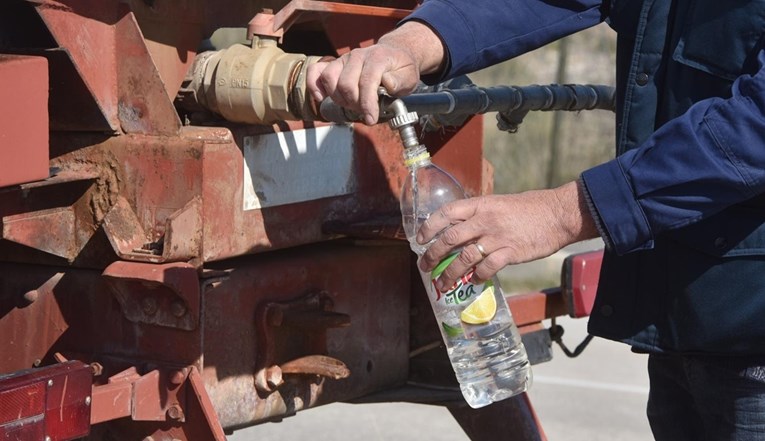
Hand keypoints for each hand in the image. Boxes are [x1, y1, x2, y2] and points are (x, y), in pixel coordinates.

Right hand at [306, 21, 444, 124]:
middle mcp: (357, 56)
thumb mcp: (410, 76)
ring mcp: (343, 59)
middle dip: (355, 104)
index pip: (366, 82)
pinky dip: (314, 86)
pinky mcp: (334, 64)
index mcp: (377, 58)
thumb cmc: (400, 68)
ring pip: (330, 80)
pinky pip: (315, 71)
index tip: (371, 119)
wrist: (394, 54)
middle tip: (365, 111)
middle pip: (346, 85)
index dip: (367, 104)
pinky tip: (321, 98)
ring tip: (353, 104)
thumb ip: (400, 81)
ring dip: (339, 99)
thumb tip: (387, 82)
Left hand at [417, 181, 598, 290]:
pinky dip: (477, 277)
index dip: (429, 226)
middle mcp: (485, 220)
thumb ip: (480, 215)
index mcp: (481, 205)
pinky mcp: (511, 253)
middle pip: (450, 238)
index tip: (419, 239)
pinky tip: (474, 281)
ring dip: (450, 273)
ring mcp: (497, 237)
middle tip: (424, 266)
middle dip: (433, 254)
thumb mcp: (499, 203)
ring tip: (442, 283)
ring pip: (464, 258)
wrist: (558, 214)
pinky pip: (487, 268)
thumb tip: (461, 228)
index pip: (446, 213)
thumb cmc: (530, 208)